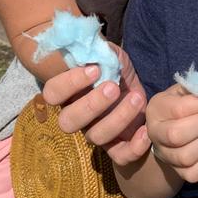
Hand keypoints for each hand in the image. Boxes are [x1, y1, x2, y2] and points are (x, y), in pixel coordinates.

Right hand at [41, 45, 149, 166]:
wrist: (141, 90)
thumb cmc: (118, 71)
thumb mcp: (110, 55)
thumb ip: (97, 49)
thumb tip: (85, 41)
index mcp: (70, 93)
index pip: (52, 94)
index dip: (69, 83)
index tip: (94, 69)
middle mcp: (78, 116)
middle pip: (68, 122)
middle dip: (91, 105)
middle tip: (113, 87)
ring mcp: (96, 133)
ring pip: (96, 136)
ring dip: (118, 117)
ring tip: (137, 98)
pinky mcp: (118, 146)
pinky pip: (120, 156)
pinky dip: (133, 147)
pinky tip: (145, 130)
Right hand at [146, 84, 197, 182]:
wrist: (172, 128)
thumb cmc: (182, 105)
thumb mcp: (186, 92)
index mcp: (156, 109)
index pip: (179, 110)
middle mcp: (154, 134)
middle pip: (177, 136)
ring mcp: (164, 155)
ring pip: (186, 157)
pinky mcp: (177, 171)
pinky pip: (194, 173)